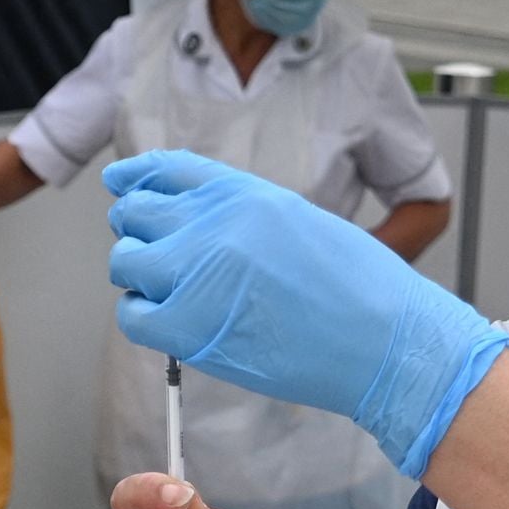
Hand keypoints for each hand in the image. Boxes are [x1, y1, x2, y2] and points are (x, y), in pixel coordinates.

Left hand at [106, 151, 508, 476]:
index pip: (165, 169)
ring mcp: (196, 272)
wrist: (386, 339)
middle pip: (136, 212)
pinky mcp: (188, 327)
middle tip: (155, 257)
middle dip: (139, 233)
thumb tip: (194, 228)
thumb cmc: (359, 289)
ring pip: (126, 261)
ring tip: (172, 295)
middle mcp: (213, 223)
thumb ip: (241, 216)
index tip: (122, 185)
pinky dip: (144, 319)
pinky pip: (132, 315)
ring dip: (140, 277)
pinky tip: (172, 324)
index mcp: (242, 193)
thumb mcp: (297, 222)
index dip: (137, 178)